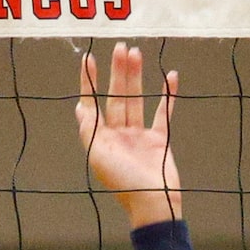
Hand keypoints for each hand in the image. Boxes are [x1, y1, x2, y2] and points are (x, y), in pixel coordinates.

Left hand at [76, 43, 181, 228]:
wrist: (153, 202)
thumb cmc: (123, 182)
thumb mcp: (97, 155)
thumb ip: (89, 130)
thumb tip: (79, 107)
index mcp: (101, 137)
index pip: (93, 103)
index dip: (90, 82)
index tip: (88, 59)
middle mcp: (118, 133)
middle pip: (117, 96)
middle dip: (118, 72)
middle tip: (120, 47)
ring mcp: (140, 136)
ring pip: (137, 99)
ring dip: (136, 77)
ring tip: (136, 53)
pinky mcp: (159, 140)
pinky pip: (164, 113)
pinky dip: (167, 95)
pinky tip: (169, 76)